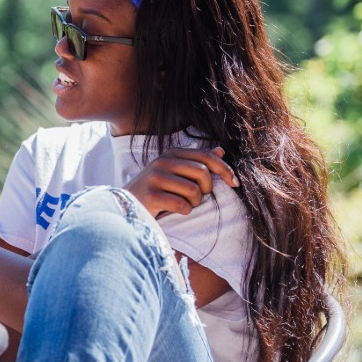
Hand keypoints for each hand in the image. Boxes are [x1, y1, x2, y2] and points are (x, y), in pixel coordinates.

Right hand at [124, 147, 239, 217]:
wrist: (126, 204)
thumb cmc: (156, 189)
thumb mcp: (175, 172)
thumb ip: (197, 161)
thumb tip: (221, 151)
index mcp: (171, 153)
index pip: (207, 156)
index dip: (225, 169)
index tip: (234, 183)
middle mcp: (162, 161)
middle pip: (203, 173)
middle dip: (207, 189)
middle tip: (198, 197)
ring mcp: (155, 177)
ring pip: (194, 190)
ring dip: (194, 202)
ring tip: (184, 203)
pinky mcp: (151, 195)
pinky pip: (182, 204)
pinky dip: (184, 211)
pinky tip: (175, 210)